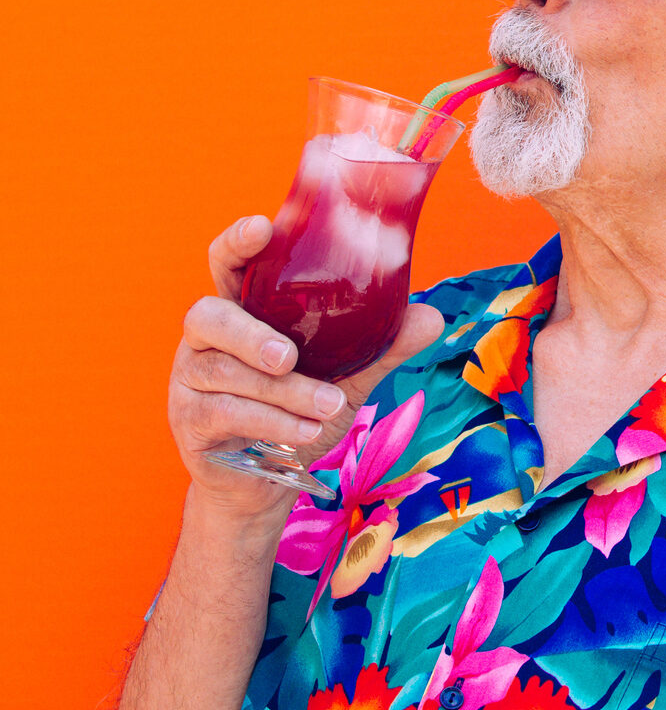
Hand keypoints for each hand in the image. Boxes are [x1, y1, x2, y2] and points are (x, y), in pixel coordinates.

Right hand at [169, 214, 444, 518]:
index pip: (227, 263)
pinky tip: (305, 431)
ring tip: (328, 407)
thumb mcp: (347, 376)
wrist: (267, 482)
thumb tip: (431, 317)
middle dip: (250, 335)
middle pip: (209, 316)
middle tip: (289, 357)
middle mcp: (209, 337)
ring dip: (282, 393)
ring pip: (225, 373)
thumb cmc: (300, 411)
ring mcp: (190, 378)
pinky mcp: (189, 420)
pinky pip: (223, 413)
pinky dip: (271, 422)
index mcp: (244, 309)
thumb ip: (382, 346)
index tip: (262, 227)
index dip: (237, 242)